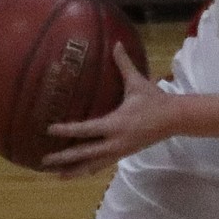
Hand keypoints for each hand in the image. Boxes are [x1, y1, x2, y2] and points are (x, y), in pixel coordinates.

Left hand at [41, 45, 174, 175]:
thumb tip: (116, 43)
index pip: (87, 129)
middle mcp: (116, 142)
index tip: (49, 129)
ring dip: (75, 170)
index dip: (67, 130)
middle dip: (65, 158)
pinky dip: (88, 169)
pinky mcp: (123, 155)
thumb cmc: (155, 100)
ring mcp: (120, 151)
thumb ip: (124, 64)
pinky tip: (77, 172)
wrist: (175, 119)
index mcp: (117, 124)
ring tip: (56, 175)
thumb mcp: (138, 82)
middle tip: (44, 161)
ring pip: (93, 165)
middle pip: (85, 154)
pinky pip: (102, 165)